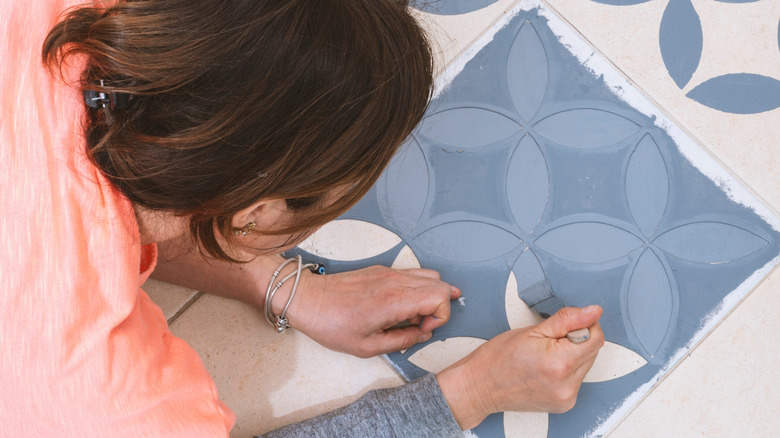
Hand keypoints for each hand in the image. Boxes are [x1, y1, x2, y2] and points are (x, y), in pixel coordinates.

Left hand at [287, 265, 460, 357]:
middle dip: (438, 307)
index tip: (423, 328)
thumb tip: (422, 335)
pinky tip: (400, 306)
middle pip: (440, 284)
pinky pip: (412, 274)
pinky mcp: (381, 269)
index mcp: (394, 300)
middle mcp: (394, 281)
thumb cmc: (331, 323)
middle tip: (419, 324)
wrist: (308, 300)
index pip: (440, 296)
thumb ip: (402, 341)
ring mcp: (388, 272)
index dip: (440, 316)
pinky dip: (416, 290)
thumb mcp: (368, 346)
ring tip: (410, 315)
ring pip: (429, 276)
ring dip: (428, 296)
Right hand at [436, 305, 604, 429]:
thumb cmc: (498, 358)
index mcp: (559, 363)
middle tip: (547, 341)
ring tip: (544, 356)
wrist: (480, 386)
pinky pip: (576, 379)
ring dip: (572, 356)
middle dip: (575, 340)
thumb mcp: (532, 330)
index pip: (595, 337)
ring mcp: (566, 397)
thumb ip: (567, 319)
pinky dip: (566, 370)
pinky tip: (545, 369)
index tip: (566, 325)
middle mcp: (566, 385)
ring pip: (585, 365)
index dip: (583, 324)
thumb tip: (592, 311)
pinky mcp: (565, 404)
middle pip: (592, 351)